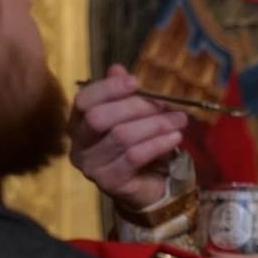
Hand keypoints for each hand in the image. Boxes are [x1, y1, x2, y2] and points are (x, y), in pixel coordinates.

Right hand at [70, 65, 187, 210]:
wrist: (149, 188)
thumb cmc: (139, 147)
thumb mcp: (134, 117)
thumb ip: (124, 94)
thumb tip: (117, 69)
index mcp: (78, 124)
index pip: (84, 100)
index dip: (108, 88)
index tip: (136, 82)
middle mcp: (78, 146)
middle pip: (99, 118)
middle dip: (134, 107)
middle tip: (164, 104)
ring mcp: (91, 167)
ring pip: (121, 137)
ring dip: (155, 125)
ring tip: (179, 120)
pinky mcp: (109, 183)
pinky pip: (134, 157)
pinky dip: (157, 144)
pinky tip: (175, 137)